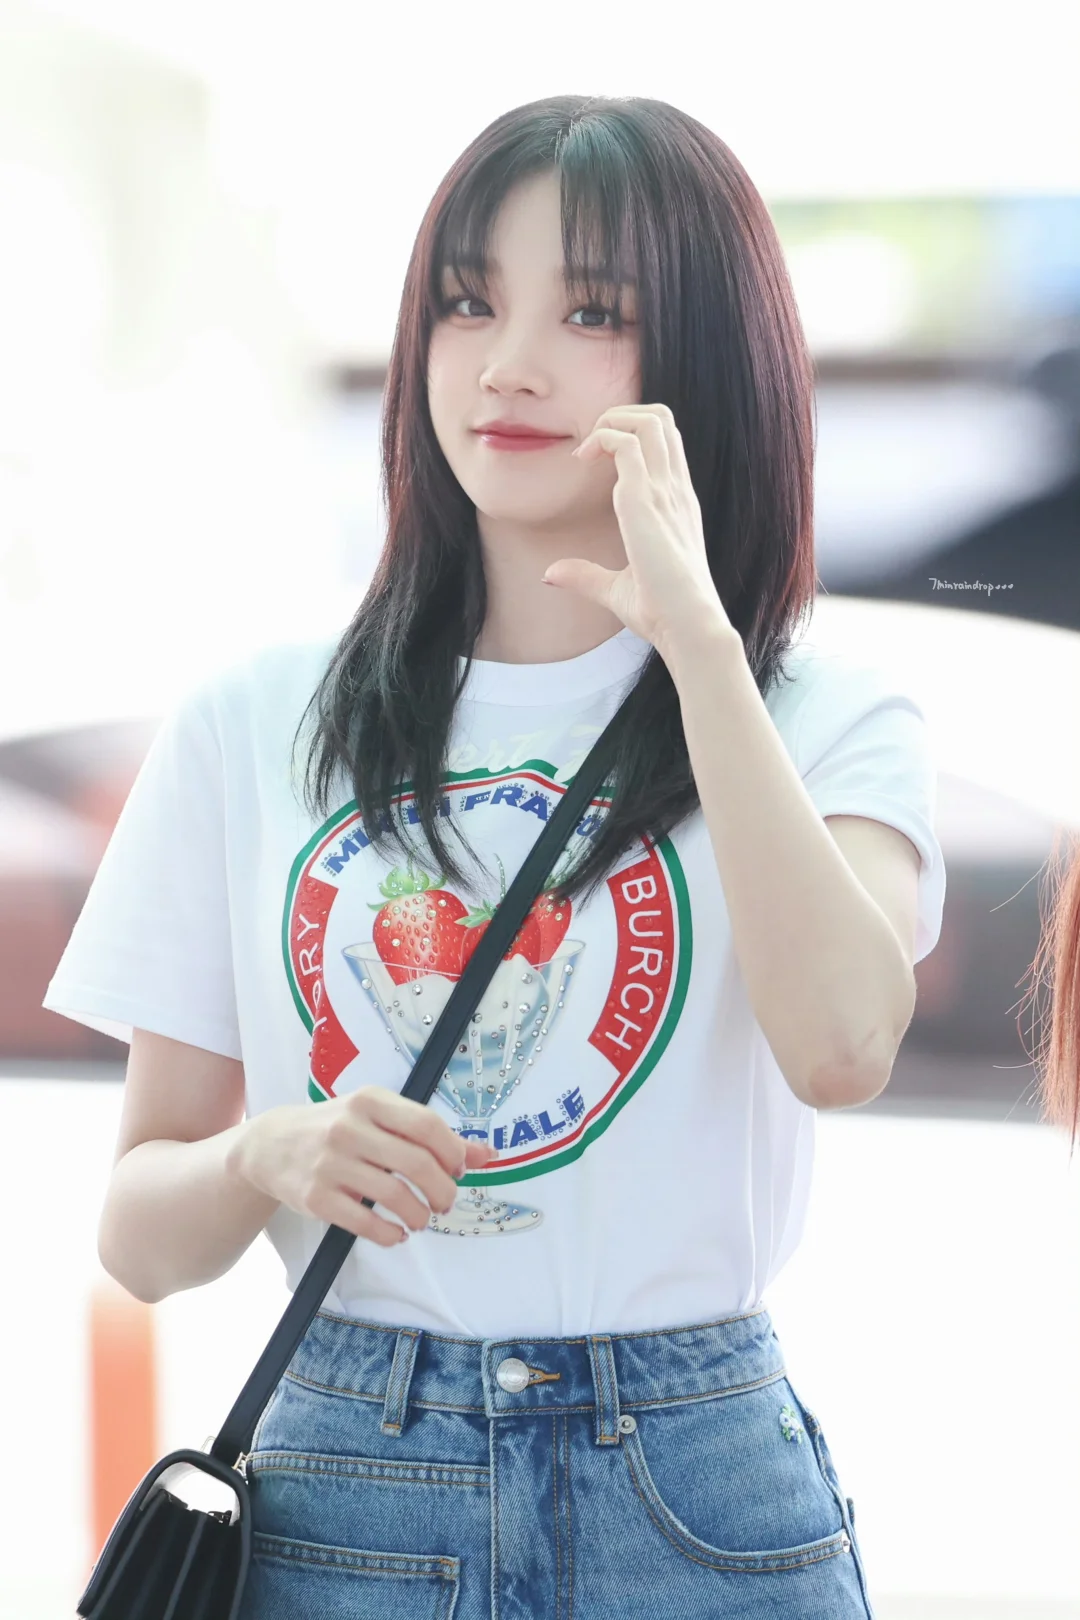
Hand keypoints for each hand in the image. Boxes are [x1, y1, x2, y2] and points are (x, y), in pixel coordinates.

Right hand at [231, 1089, 497, 1245]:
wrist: (270, 1145)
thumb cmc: (338, 1128)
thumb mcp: (380, 1117)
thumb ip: (431, 1135)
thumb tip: (486, 1154)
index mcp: (370, 1101)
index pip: (426, 1125)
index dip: (451, 1152)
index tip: (456, 1169)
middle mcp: (349, 1128)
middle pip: (416, 1163)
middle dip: (442, 1190)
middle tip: (445, 1202)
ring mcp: (330, 1164)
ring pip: (394, 1196)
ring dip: (419, 1215)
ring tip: (421, 1218)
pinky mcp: (316, 1198)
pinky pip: (365, 1223)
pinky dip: (390, 1234)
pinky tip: (397, 1233)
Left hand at [543, 403, 732, 663]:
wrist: (688, 625)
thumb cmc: (662, 612)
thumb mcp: (616, 590)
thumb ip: (586, 576)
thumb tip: (551, 573)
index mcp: (677, 505)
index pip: (666, 444)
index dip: (631, 436)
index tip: (595, 459)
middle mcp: (675, 490)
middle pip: (662, 419)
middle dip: (622, 416)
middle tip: (591, 444)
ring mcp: (664, 491)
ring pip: (650, 421)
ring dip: (612, 421)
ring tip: (588, 447)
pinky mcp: (646, 500)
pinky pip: (627, 443)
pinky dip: (603, 438)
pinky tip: (583, 458)